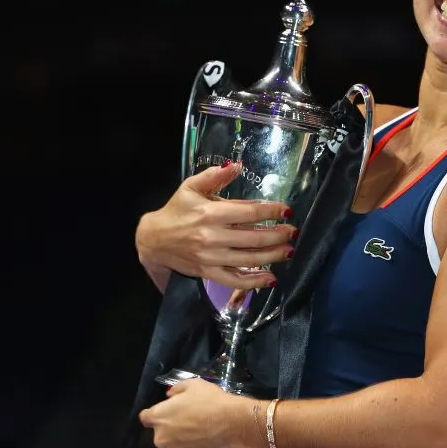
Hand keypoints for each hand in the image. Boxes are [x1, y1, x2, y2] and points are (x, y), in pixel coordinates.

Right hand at [136, 162, 295, 289]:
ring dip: (273, 256)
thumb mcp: (191, 187)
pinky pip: (235, 280)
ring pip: (249, 260)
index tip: (287, 210)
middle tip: (293, 232)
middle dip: (278, 235)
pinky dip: (254, 282)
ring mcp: (211, 258)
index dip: (271, 211)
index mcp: (210, 213)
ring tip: (289, 250)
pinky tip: (271, 278)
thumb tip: (236, 165)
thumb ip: (214, 176)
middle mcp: (212, 237)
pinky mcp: (208, 273)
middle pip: (253, 238)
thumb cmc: (176, 210)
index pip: (248, 213)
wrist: (153, 239)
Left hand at [138, 378, 243, 447]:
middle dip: (172, 429)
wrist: (231, 423)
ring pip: (175, 447)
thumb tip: (170, 395)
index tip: (166, 413)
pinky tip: (208, 441)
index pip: (145, 417)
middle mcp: (161, 439)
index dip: (155, 414)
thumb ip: (177, 390)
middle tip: (190, 420)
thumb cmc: (210, 401)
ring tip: (201, 433)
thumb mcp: (193, 384)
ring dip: (183, 442)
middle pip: (161, 434)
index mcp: (159, 417)